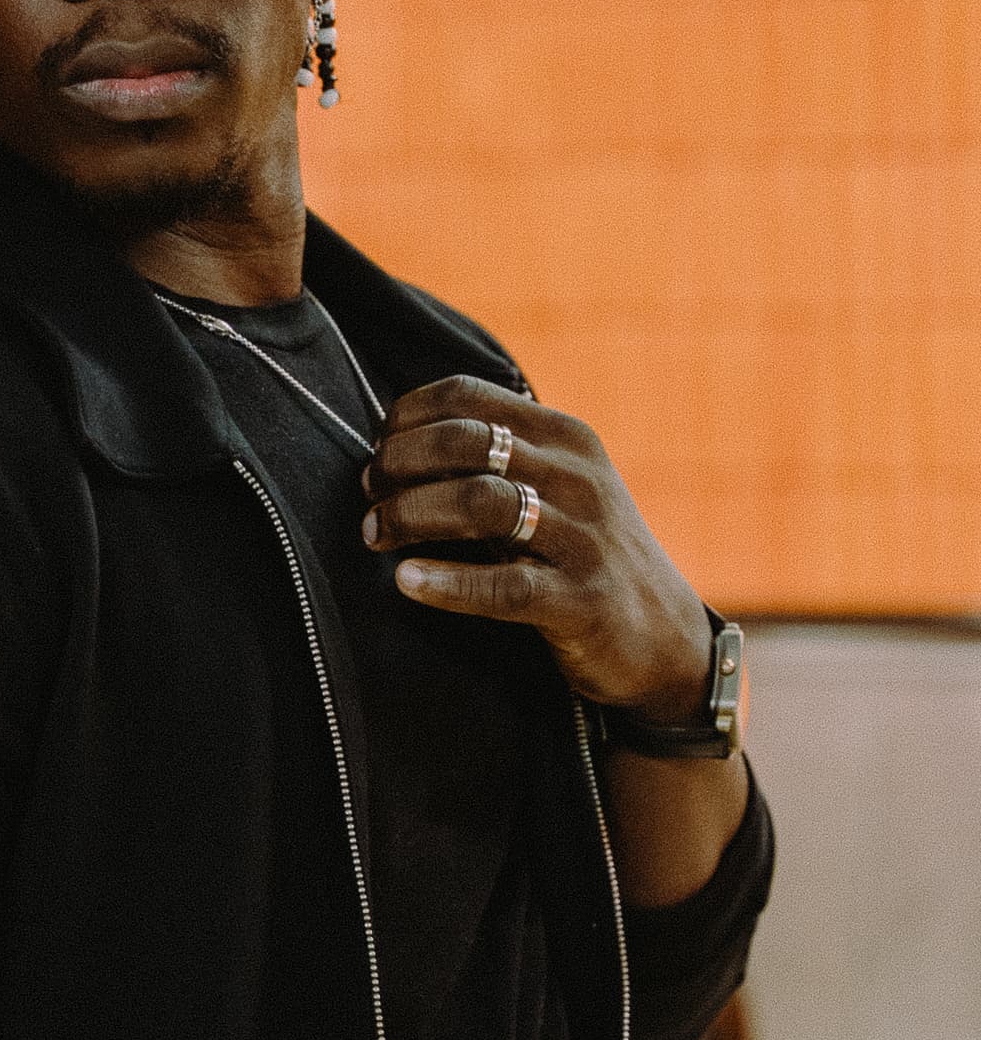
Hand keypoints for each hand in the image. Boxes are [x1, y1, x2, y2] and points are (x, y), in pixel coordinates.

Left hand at [360, 373, 710, 719]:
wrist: (669, 643)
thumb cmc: (584, 556)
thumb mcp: (556, 489)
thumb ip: (497, 461)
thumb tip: (395, 446)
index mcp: (566, 437)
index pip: (469, 396)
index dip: (408, 418)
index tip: (379, 449)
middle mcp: (578, 477)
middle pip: (466, 441)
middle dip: (400, 463)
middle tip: (370, 494)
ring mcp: (584, 538)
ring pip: (479, 503)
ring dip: (410, 514)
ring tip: (375, 534)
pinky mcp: (582, 600)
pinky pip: (504, 584)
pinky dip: (446, 582)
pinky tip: (407, 582)